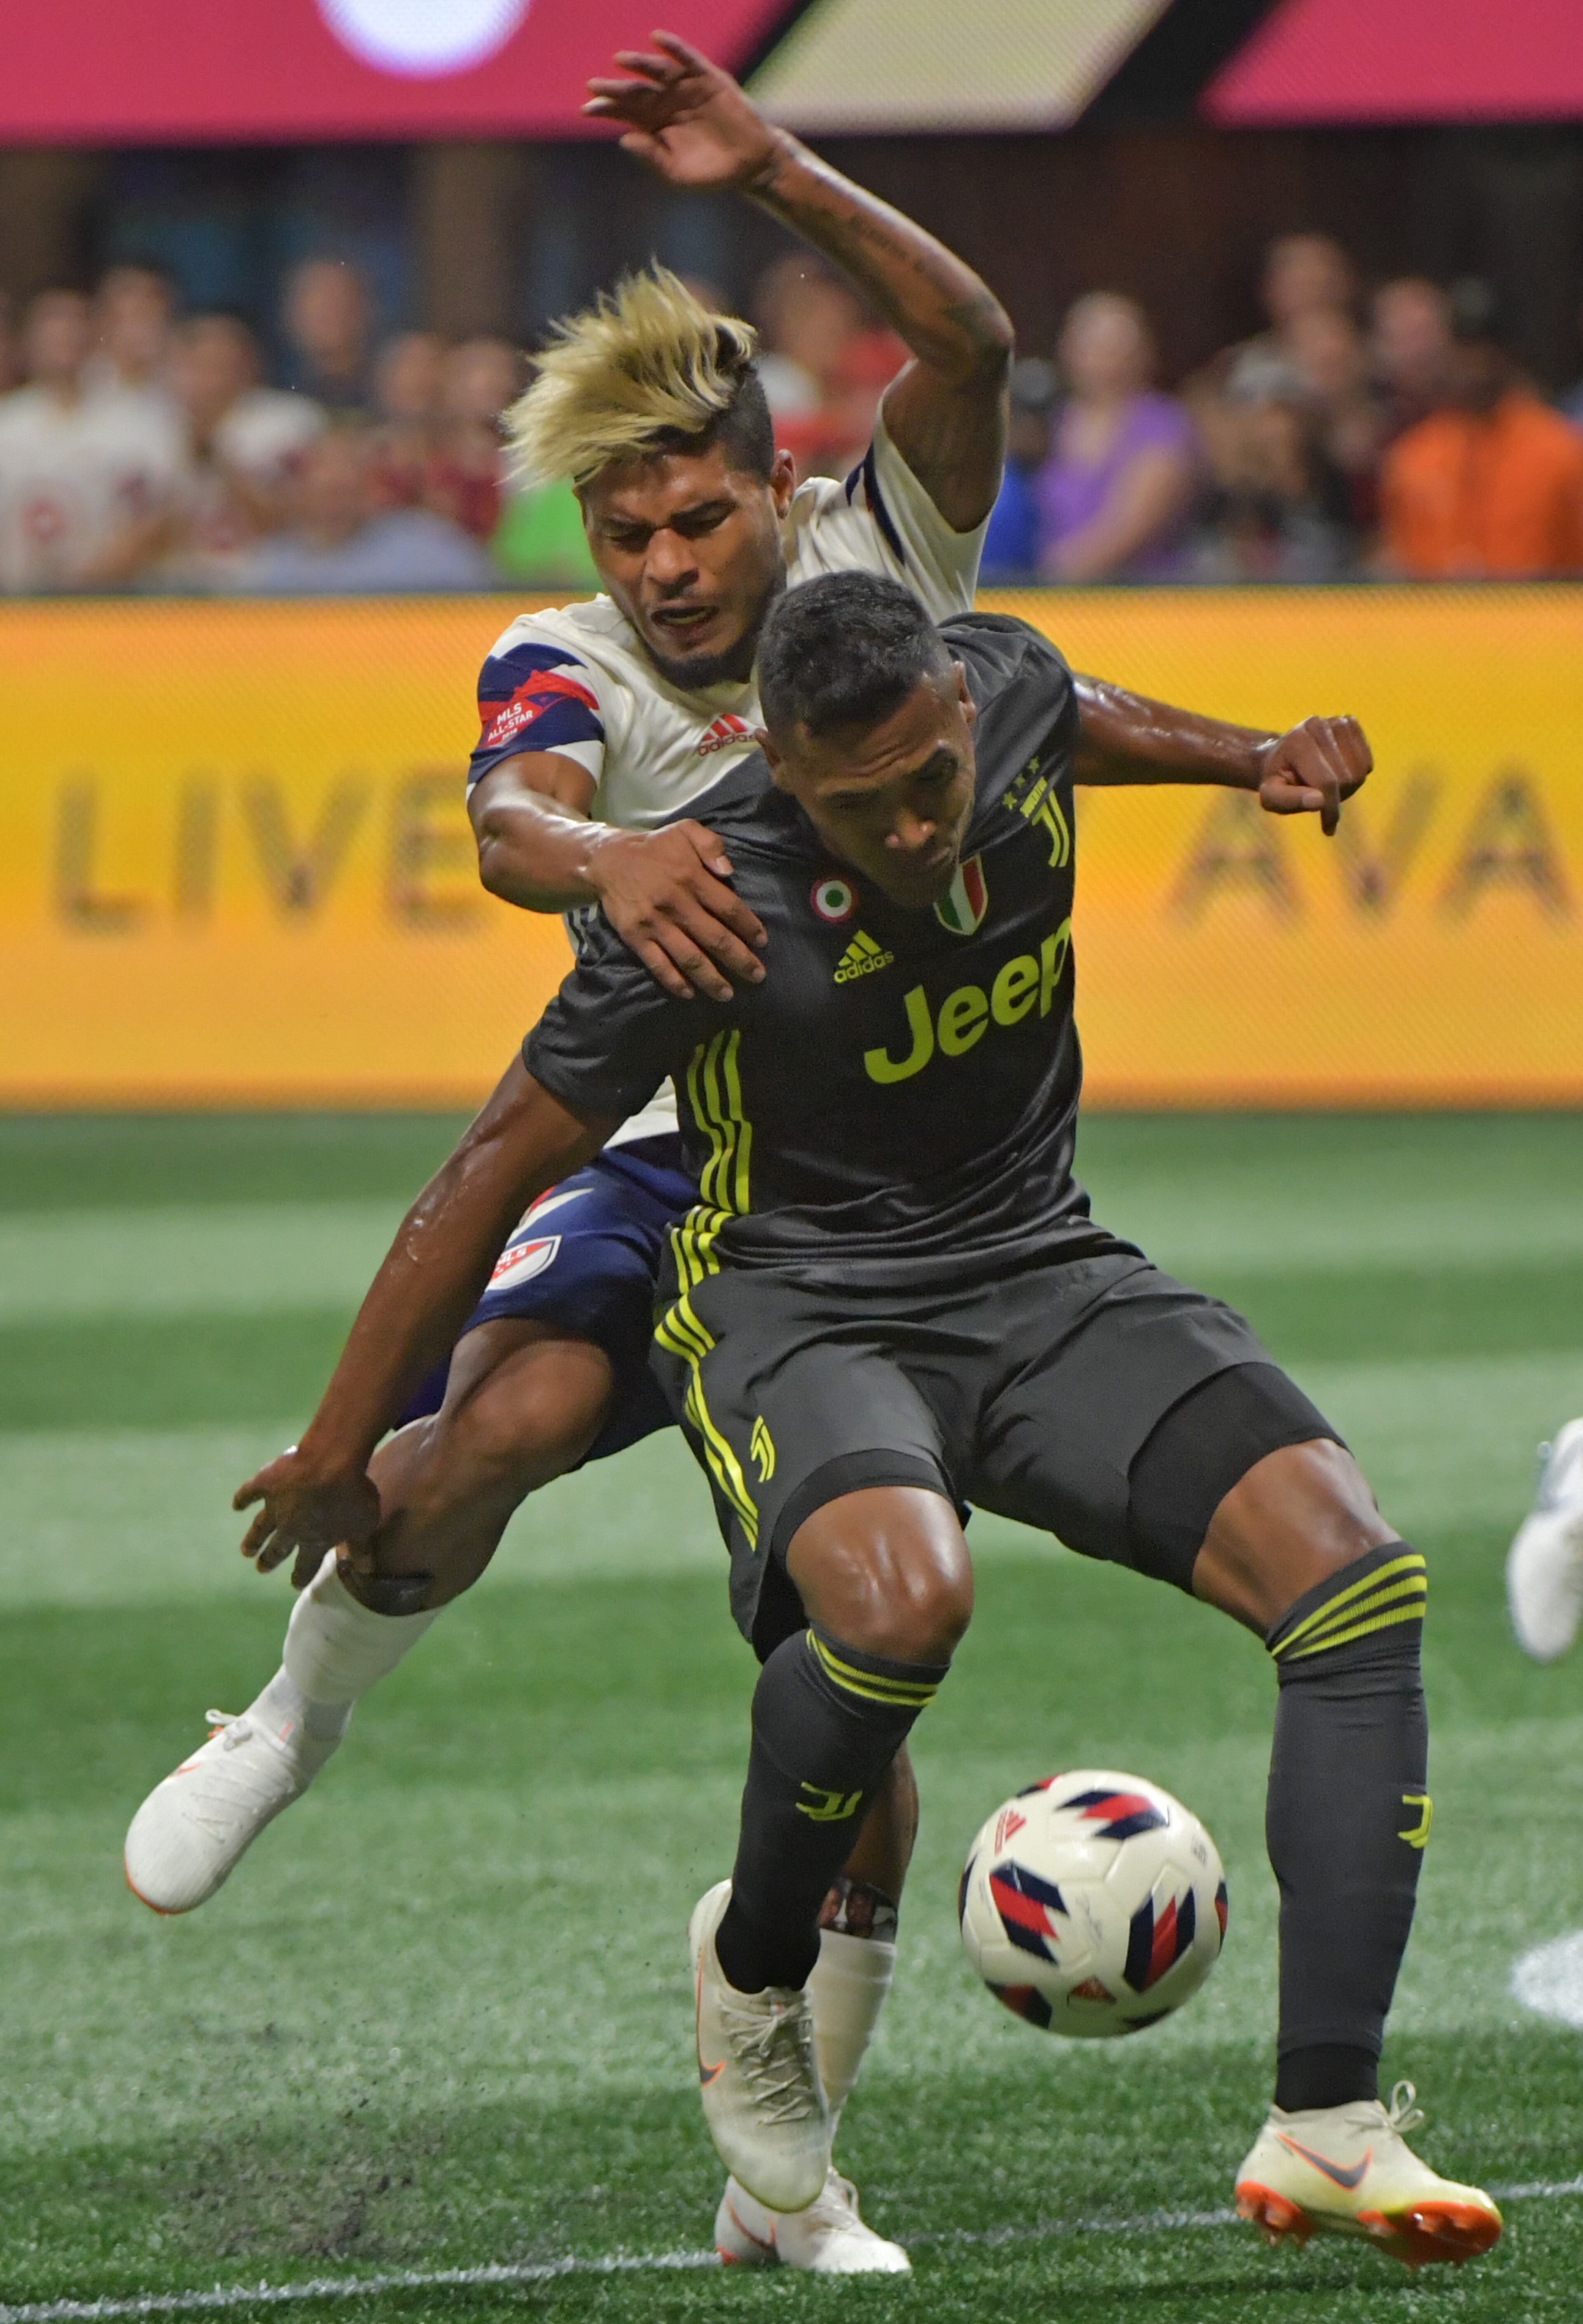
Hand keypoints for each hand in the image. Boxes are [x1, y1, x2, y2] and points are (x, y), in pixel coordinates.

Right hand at [234, 1445, 381, 1592]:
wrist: (332, 1462)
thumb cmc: (353, 1494)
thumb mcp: (364, 1525)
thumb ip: (362, 1548)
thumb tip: (365, 1571)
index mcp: (314, 1541)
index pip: (306, 1565)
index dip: (301, 1576)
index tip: (296, 1585)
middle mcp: (290, 1528)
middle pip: (278, 1549)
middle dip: (270, 1560)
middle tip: (261, 1568)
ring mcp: (275, 1506)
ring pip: (260, 1527)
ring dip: (252, 1539)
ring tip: (246, 1550)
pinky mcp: (266, 1483)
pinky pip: (249, 1493)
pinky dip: (242, 1499)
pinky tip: (236, 1505)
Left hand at [583, 30, 781, 189]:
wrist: (749, 167)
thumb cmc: (710, 173)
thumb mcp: (677, 174)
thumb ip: (651, 158)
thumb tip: (623, 139)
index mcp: (653, 125)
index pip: (623, 113)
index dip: (605, 109)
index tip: (587, 109)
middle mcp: (665, 102)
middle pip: (635, 91)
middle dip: (615, 88)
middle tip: (594, 85)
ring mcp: (685, 89)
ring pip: (657, 72)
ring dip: (638, 64)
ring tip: (619, 60)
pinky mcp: (707, 79)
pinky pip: (688, 59)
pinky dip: (674, 47)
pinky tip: (657, 39)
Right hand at [588, 820, 766, 1000]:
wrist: (608, 859)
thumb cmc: (655, 848)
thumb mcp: (685, 830)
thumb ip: (711, 844)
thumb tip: (729, 871)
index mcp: (691, 877)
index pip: (728, 907)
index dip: (748, 927)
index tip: (762, 942)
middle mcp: (675, 904)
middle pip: (715, 938)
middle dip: (739, 960)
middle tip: (758, 976)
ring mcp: (655, 924)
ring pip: (689, 958)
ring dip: (711, 979)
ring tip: (727, 994)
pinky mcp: (635, 937)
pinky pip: (658, 964)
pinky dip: (675, 981)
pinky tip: (690, 993)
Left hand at [1255, 715, 1371, 835]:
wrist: (1280, 757)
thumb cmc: (1276, 781)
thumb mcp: (1271, 797)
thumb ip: (1290, 801)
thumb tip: (1319, 801)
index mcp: (1297, 742)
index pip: (1327, 782)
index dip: (1330, 809)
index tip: (1328, 828)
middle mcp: (1317, 725)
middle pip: (1347, 777)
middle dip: (1336, 796)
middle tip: (1318, 797)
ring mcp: (1336, 721)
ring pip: (1360, 770)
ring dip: (1348, 787)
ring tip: (1326, 785)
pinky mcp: (1349, 723)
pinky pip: (1367, 762)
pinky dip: (1356, 773)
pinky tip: (1337, 771)